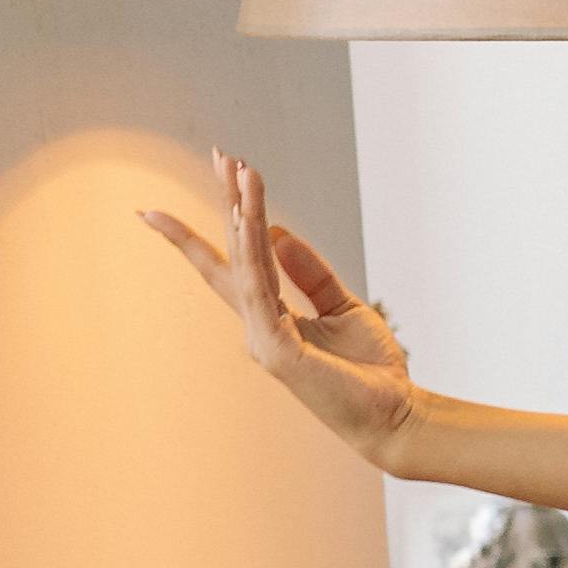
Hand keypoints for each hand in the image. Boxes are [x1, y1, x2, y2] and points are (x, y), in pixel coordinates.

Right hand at [141, 152, 417, 462]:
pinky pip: (260, 287)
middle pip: (231, 253)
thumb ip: (309, 272)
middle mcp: (257, 327)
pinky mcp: (277, 350)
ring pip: (245, 262)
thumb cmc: (370, 369)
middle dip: (225, 203)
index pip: (229, 266)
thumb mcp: (342, 307)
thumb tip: (277, 231)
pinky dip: (253, 249)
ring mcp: (263, 339)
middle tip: (219, 153)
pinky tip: (251, 214)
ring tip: (240, 168)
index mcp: (269, 318)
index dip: (203, 232)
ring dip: (241, 213)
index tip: (170, 202)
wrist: (396, 414)